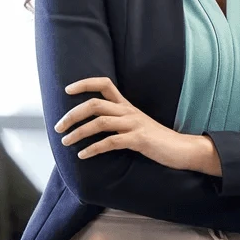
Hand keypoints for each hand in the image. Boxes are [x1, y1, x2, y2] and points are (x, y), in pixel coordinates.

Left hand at [56, 77, 199, 169]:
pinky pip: (111, 142)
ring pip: (99, 122)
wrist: (182, 149)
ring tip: (65, 141)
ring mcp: (134, 124)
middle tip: (58, 126)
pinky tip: (82, 155)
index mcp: (126, 105)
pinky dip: (93, 149)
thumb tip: (93, 124)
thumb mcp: (135, 124)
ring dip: (78, 132)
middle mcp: (128, 111)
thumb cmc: (156, 139)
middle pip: (95, 104)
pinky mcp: (139, 140)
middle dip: (73, 114)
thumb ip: (117, 121)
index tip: (67, 90)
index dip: (84, 83)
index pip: (104, 84)